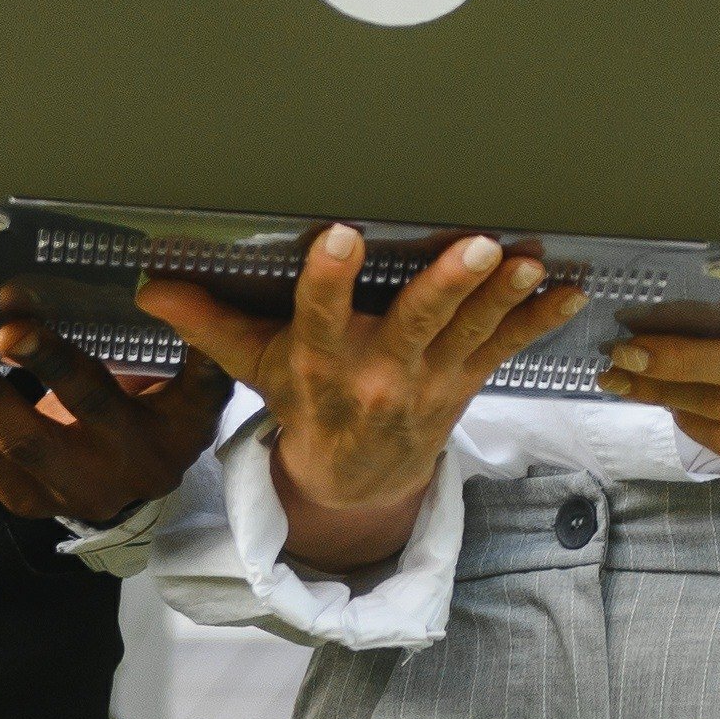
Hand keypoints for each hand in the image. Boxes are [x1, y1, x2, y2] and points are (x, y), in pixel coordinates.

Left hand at [0, 289, 230, 524]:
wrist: (143, 484)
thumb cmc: (167, 416)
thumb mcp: (197, 390)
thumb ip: (196, 346)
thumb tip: (171, 285)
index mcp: (149, 447)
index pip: (94, 401)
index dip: (51, 363)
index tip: (11, 326)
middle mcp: (101, 480)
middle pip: (31, 436)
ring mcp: (54, 495)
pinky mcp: (20, 497)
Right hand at [147, 228, 586, 574]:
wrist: (357, 481)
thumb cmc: (304, 407)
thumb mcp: (253, 368)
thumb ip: (209, 323)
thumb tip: (150, 287)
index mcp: (321, 363)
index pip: (320, 316)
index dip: (330, 280)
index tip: (339, 237)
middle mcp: (378, 373)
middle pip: (415, 325)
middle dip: (447, 287)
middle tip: (477, 248)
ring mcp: (428, 382)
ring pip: (468, 334)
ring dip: (501, 298)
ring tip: (527, 263)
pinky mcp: (464, 383)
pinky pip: (505, 350)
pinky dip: (539, 322)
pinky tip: (569, 292)